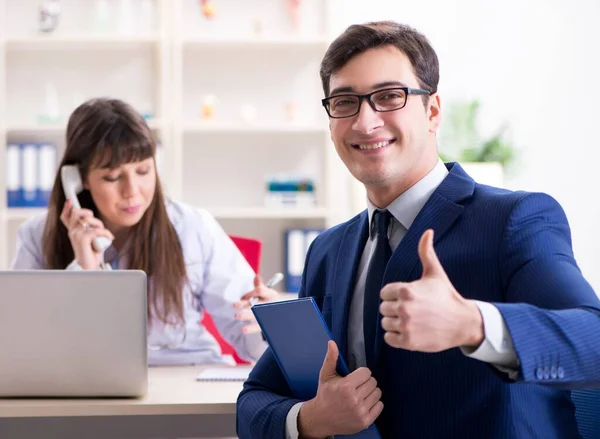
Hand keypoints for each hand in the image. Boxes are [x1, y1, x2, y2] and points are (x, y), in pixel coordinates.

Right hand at [60, 199, 113, 269]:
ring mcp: (76, 235)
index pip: (65, 217)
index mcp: (73, 231)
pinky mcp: (82, 239)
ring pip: (88, 220)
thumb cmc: (92, 253)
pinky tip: (109, 238)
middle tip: (96, 224)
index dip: (67, 208)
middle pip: (77, 213)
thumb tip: (91, 218)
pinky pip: (96, 230)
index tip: (70, 201)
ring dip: (100, 225)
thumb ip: (90, 228)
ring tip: (104, 234)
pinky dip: (105, 233)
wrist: (89, 266)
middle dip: (89, 214)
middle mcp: (72, 232)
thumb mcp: (91, 238)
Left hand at [233, 275, 279, 333]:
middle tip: (234, 305)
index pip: (260, 291)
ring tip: (236, 316)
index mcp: (271, 294)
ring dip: (246, 316)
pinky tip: (243, 329)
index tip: (242, 297)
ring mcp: (268, 315)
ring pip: (256, 315)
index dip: (250, 293)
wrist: (282, 314)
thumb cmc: (270, 301)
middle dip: (245, 304)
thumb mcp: (267, 293)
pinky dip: (250, 329)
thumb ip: (260, 286)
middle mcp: (270, 304)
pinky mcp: (266, 325)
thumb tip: (257, 276)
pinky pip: (258, 327)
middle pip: (256, 303)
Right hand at [298, 341, 382, 437]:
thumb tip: (332, 343)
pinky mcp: (365, 421)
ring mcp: (360, 412)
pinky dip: (374, 404)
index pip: (366, 372)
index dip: (361, 373)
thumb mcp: (325, 375)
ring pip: (377, 393)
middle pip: (373, 382)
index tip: (354, 377)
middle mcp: (354, 400)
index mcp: (346, 387)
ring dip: (370, 392)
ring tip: (360, 394)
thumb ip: (331, 358)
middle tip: (357, 386)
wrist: (321, 419)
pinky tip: (363, 403)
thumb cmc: (325, 395)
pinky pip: (380, 406)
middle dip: (366, 382)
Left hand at [379, 229, 483, 351]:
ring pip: (385, 323)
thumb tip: (428, 231)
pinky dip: (396, 337)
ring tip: (412, 321)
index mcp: (406, 290)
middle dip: (395, 309)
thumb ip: (426, 251)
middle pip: (384, 308)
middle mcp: (404, 307)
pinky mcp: (408, 342)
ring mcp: (406, 325)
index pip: (384, 293)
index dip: (395, 295)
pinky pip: (389, 338)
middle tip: (413, 311)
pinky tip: (410, 332)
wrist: (464, 323)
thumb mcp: (435, 273)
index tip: (410, 298)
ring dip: (395, 323)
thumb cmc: (447, 297)